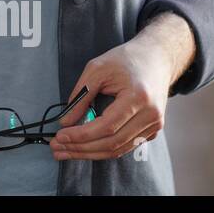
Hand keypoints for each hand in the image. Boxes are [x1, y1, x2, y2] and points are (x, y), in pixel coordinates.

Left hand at [48, 36, 173, 159]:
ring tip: (66, 151)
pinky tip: (84, 147)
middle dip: (81, 148)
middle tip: (57, 148)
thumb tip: (65, 122)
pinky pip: (125, 146)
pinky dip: (103, 149)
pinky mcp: (152, 130)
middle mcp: (150, 116)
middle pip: (112, 143)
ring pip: (118, 149)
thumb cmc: (126, 60)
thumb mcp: (97, 69)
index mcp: (138, 98)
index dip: (81, 135)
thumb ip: (80, 97)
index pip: (107, 126)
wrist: (156, 59)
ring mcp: (154, 126)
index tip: (60, 136)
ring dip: (89, 153)